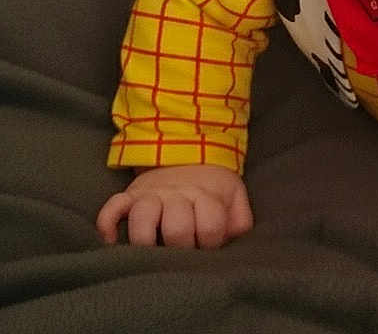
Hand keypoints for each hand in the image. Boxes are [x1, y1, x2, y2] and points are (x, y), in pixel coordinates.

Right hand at [96, 164, 252, 248]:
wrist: (189, 154)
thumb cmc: (212, 188)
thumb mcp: (233, 197)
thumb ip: (239, 220)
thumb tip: (236, 240)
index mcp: (206, 195)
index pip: (211, 225)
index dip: (211, 243)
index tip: (208, 247)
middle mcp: (177, 194)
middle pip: (177, 227)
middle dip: (181, 247)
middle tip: (183, 253)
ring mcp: (152, 195)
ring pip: (143, 216)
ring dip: (145, 238)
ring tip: (151, 252)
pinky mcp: (130, 196)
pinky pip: (112, 207)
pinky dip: (107, 224)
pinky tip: (112, 241)